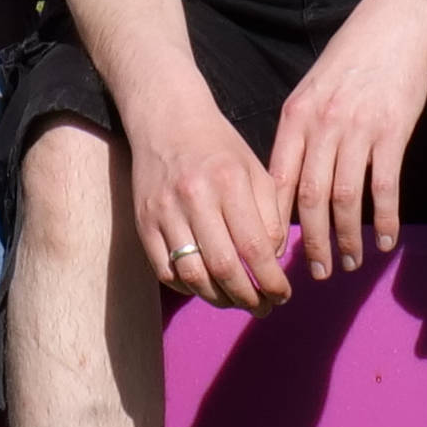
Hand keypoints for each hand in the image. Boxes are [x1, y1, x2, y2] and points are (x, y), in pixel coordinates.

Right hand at [130, 102, 295, 311]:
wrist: (166, 119)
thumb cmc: (218, 147)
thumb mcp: (254, 169)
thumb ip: (270, 214)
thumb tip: (271, 261)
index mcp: (229, 181)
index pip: (255, 246)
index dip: (272, 280)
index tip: (283, 295)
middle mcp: (195, 196)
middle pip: (224, 267)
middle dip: (248, 297)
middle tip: (263, 307)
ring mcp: (164, 211)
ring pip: (193, 275)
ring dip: (219, 299)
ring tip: (236, 301)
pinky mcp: (143, 223)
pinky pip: (165, 271)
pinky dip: (188, 288)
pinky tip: (205, 288)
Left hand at [264, 0, 426, 275]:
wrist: (393, 27)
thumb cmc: (348, 63)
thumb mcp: (309, 93)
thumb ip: (297, 137)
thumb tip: (284, 188)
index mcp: (295, 118)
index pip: (277, 182)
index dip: (276, 223)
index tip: (276, 253)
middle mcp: (322, 126)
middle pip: (310, 198)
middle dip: (312, 242)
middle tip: (315, 272)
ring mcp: (357, 129)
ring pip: (346, 199)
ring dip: (347, 238)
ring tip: (349, 263)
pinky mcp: (392, 132)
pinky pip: (385, 187)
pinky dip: (386, 219)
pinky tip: (387, 241)